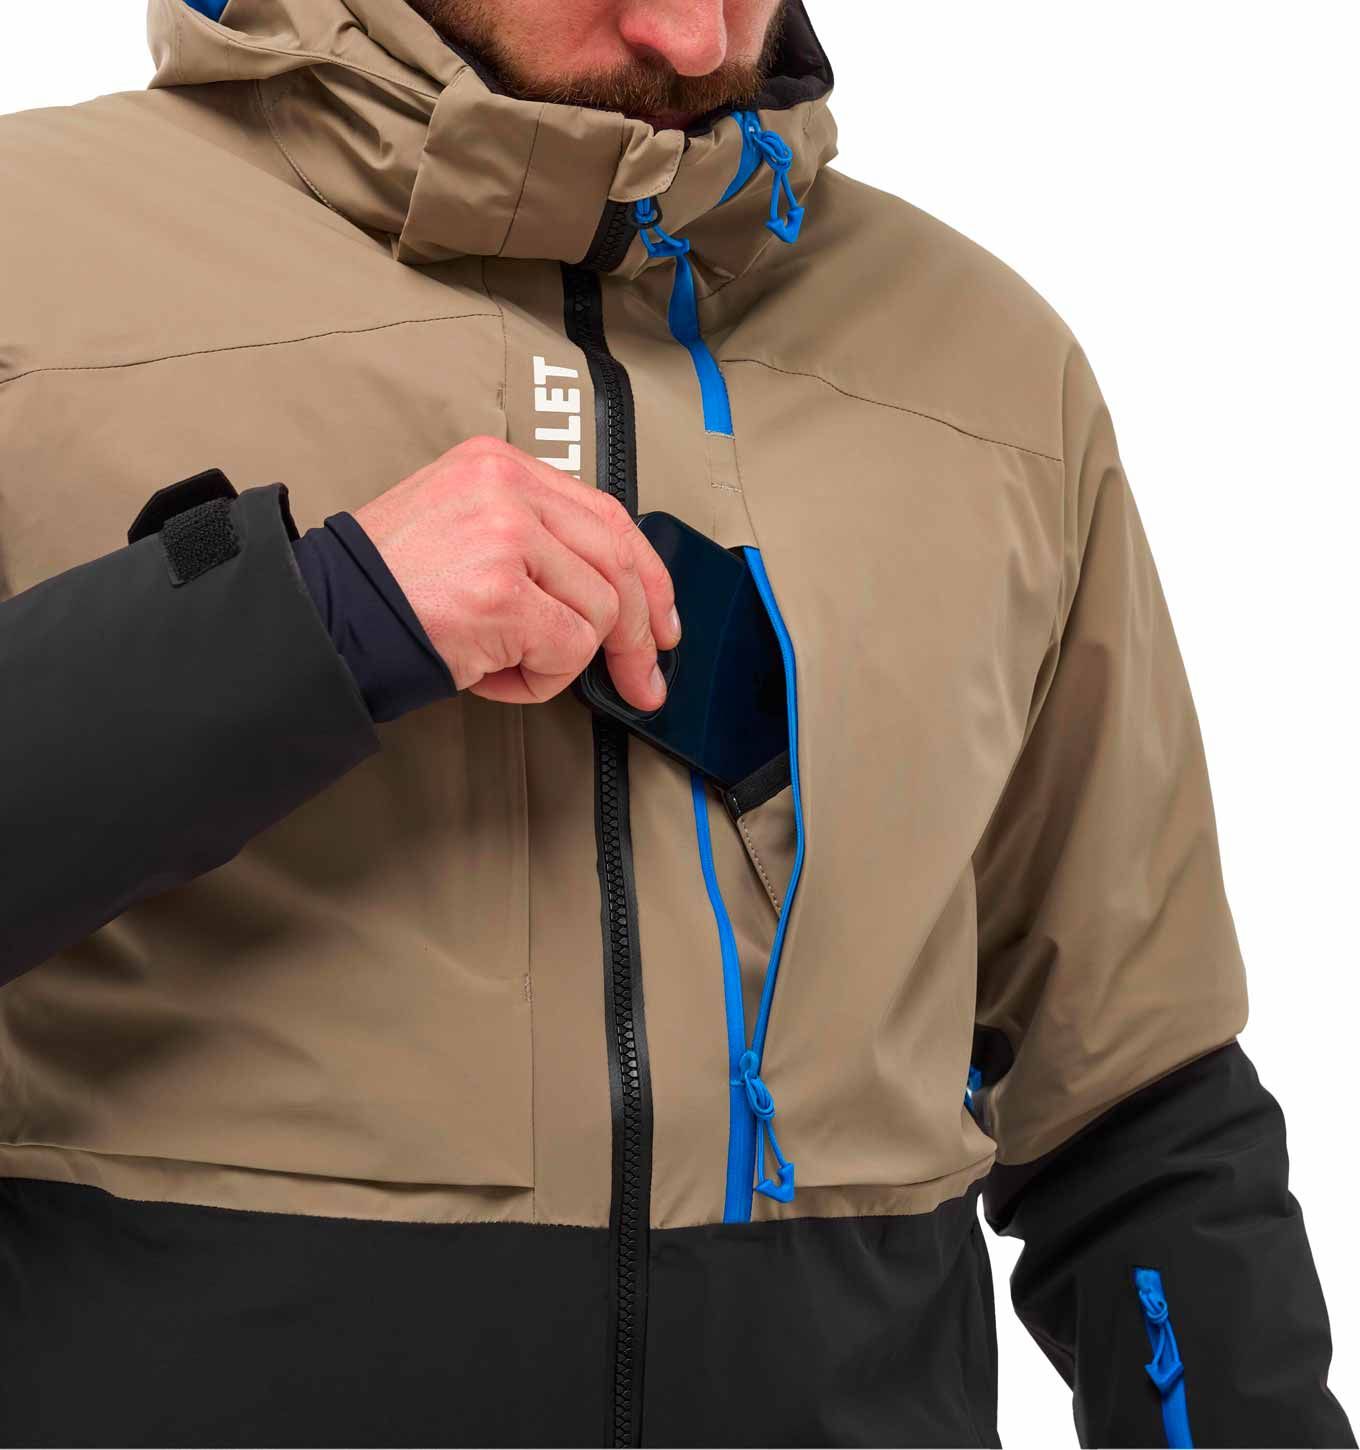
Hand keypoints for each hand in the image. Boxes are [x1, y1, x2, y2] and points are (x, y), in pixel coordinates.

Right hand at [353, 436, 679, 708]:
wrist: (323, 618)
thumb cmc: (387, 586)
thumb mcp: (461, 527)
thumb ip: (534, 540)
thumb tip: (614, 596)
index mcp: (499, 466)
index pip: (607, 515)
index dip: (649, 574)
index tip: (662, 619)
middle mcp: (507, 489)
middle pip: (618, 562)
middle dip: (641, 634)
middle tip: (643, 680)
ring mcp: (506, 537)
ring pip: (597, 613)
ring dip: (560, 659)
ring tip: (504, 663)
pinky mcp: (502, 592)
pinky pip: (566, 651)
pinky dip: (537, 681)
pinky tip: (491, 674)